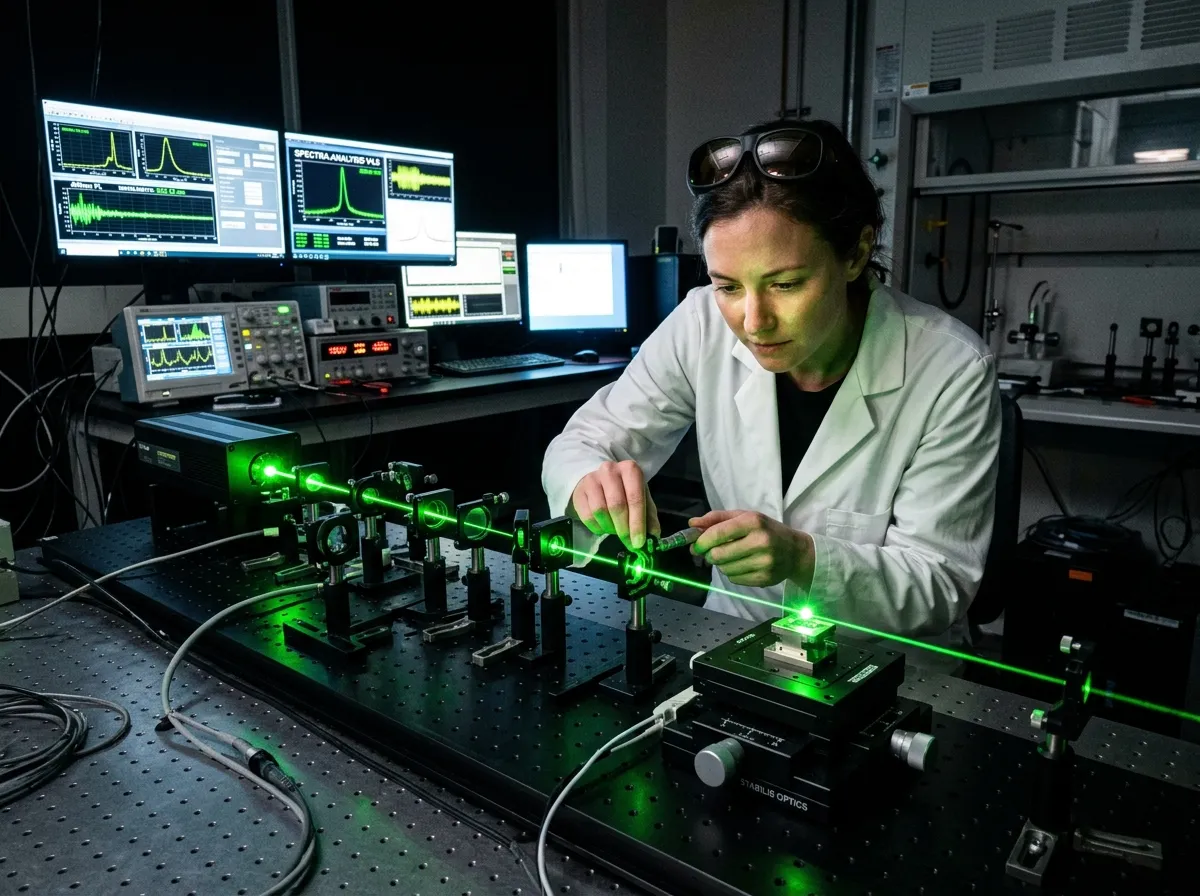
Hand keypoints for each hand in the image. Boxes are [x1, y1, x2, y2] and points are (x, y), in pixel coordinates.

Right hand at [570, 460, 660, 549]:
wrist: (600, 480)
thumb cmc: (624, 490)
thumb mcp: (641, 497)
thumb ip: (649, 516)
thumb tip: (653, 535)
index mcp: (630, 470)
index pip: (635, 498)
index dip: (637, 523)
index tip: (639, 543)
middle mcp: (610, 470)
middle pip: (617, 505)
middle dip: (624, 529)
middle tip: (629, 543)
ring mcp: (592, 480)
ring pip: (600, 511)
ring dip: (610, 528)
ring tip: (616, 531)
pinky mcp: (579, 492)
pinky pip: (587, 516)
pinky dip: (597, 528)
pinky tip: (604, 527)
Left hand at [689, 510, 813, 588]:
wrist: (795, 551)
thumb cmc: (766, 530)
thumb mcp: (745, 516)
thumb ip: (717, 518)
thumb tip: (692, 523)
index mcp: (753, 522)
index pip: (718, 533)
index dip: (701, 541)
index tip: (695, 545)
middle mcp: (760, 542)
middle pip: (718, 555)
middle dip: (709, 555)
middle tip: (712, 552)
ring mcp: (764, 562)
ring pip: (724, 569)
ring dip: (721, 564)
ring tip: (730, 557)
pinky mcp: (764, 579)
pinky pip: (734, 579)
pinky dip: (732, 573)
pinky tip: (742, 565)